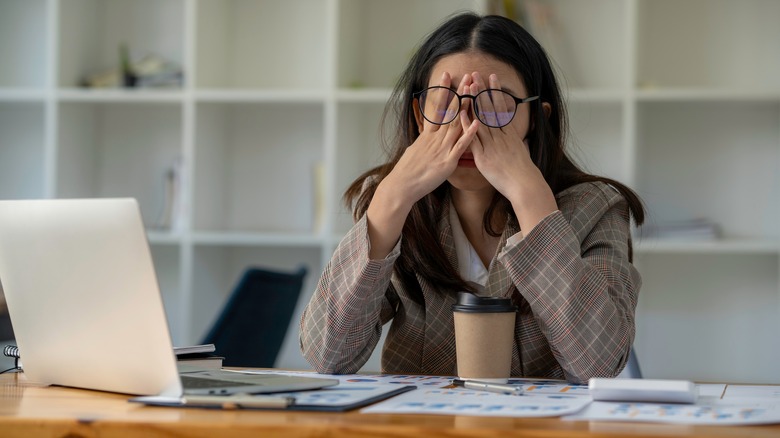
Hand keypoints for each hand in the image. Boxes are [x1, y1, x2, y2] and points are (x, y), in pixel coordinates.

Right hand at [365, 72, 478, 258]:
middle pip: (450, 111)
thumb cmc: (407, 172)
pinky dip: (470, 134)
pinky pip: (461, 146)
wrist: (401, 186)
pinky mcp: (447, 161)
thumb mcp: (415, 151)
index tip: (447, 76)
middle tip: (467, 76)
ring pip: (457, 124)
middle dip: (459, 93)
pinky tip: (478, 123)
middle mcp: (435, 138)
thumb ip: (424, 142)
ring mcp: (442, 149)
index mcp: (428, 135)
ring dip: (467, 107)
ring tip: (475, 91)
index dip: (442, 91)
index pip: (436, 108)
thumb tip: (425, 136)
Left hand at [466, 72, 556, 231]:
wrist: (524, 185)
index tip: (491, 78)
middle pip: (490, 108)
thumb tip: (517, 136)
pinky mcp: (483, 156)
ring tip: (468, 86)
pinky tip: (461, 113)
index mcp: (509, 133)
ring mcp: (491, 145)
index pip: (501, 107)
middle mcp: (500, 136)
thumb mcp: (522, 151)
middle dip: (482, 90)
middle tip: (476, 74)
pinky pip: (473, 138)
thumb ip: (516, 141)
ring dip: (474, 101)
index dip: (495, 92)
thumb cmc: (523, 172)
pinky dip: (467, 125)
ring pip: (481, 118)